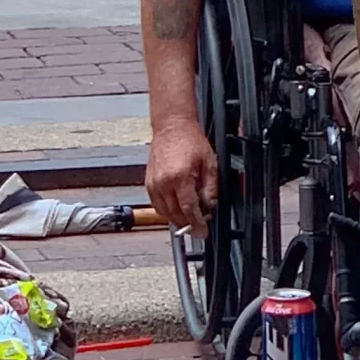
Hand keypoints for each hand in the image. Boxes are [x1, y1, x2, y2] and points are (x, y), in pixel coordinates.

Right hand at [145, 117, 216, 234]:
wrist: (171, 127)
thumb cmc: (190, 140)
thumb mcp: (209, 162)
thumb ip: (210, 187)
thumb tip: (211, 206)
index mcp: (180, 177)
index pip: (189, 209)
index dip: (197, 224)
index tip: (203, 232)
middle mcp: (164, 183)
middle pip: (176, 214)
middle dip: (188, 224)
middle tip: (199, 225)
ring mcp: (154, 184)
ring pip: (165, 213)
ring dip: (178, 219)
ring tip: (190, 217)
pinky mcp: (148, 184)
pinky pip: (157, 206)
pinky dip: (167, 211)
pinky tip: (177, 208)